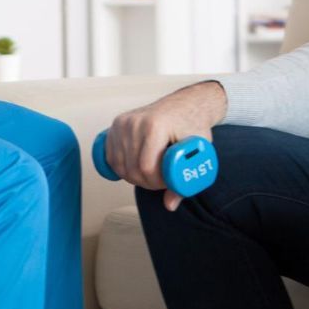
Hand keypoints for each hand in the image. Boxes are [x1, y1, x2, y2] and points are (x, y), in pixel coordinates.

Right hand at [105, 81, 226, 211]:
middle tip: (161, 180)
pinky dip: (121, 168)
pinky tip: (136, 166)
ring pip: (120, 165)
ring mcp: (123, 122)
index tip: (168, 182)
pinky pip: (111, 156)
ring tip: (152, 172)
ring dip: (134, 176)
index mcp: (155, 126)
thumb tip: (170, 205)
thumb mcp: (196, 151)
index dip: (156, 182)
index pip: (146, 167)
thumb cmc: (192, 126)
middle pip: (132, 169)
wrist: (186, 104)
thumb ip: (184, 180)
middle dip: (146, 182)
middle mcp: (136, 121)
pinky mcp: (116, 123)